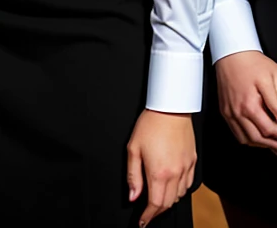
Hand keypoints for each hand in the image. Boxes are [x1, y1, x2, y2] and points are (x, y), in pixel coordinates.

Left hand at [126, 109, 195, 225]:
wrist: (171, 109)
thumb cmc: (149, 126)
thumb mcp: (133, 149)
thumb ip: (133, 176)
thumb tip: (133, 196)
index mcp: (159, 172)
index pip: (155, 203)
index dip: (148, 215)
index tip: (142, 221)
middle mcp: (176, 174)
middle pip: (168, 203)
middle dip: (157, 211)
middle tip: (147, 213)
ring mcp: (187, 169)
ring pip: (180, 195)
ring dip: (168, 200)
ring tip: (157, 199)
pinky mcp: (193, 162)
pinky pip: (188, 185)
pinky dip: (179, 190)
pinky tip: (171, 186)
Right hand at [215, 49, 276, 150]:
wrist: (231, 54)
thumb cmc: (253, 64)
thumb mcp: (275, 79)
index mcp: (250, 104)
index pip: (272, 130)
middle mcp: (237, 111)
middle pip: (259, 139)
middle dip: (275, 143)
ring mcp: (229, 112)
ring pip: (247, 140)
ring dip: (263, 144)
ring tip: (274, 142)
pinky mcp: (225, 111)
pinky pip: (237, 134)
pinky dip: (249, 140)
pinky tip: (260, 137)